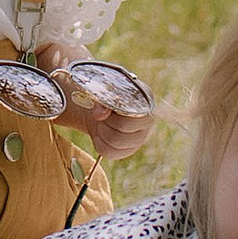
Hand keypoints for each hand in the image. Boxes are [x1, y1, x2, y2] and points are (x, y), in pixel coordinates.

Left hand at [34, 43, 154, 161]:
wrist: (91, 99)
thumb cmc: (93, 88)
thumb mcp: (94, 85)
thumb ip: (98, 95)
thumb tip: (100, 114)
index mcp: (143, 95)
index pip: (135, 111)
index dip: (113, 112)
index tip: (97, 108)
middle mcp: (147, 117)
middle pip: (123, 130)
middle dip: (104, 123)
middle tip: (96, 115)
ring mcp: (140, 135)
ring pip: (116, 143)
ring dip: (101, 133)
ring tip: (98, 122)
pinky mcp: (129, 148)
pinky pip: (111, 153)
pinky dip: (100, 143)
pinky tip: (99, 132)